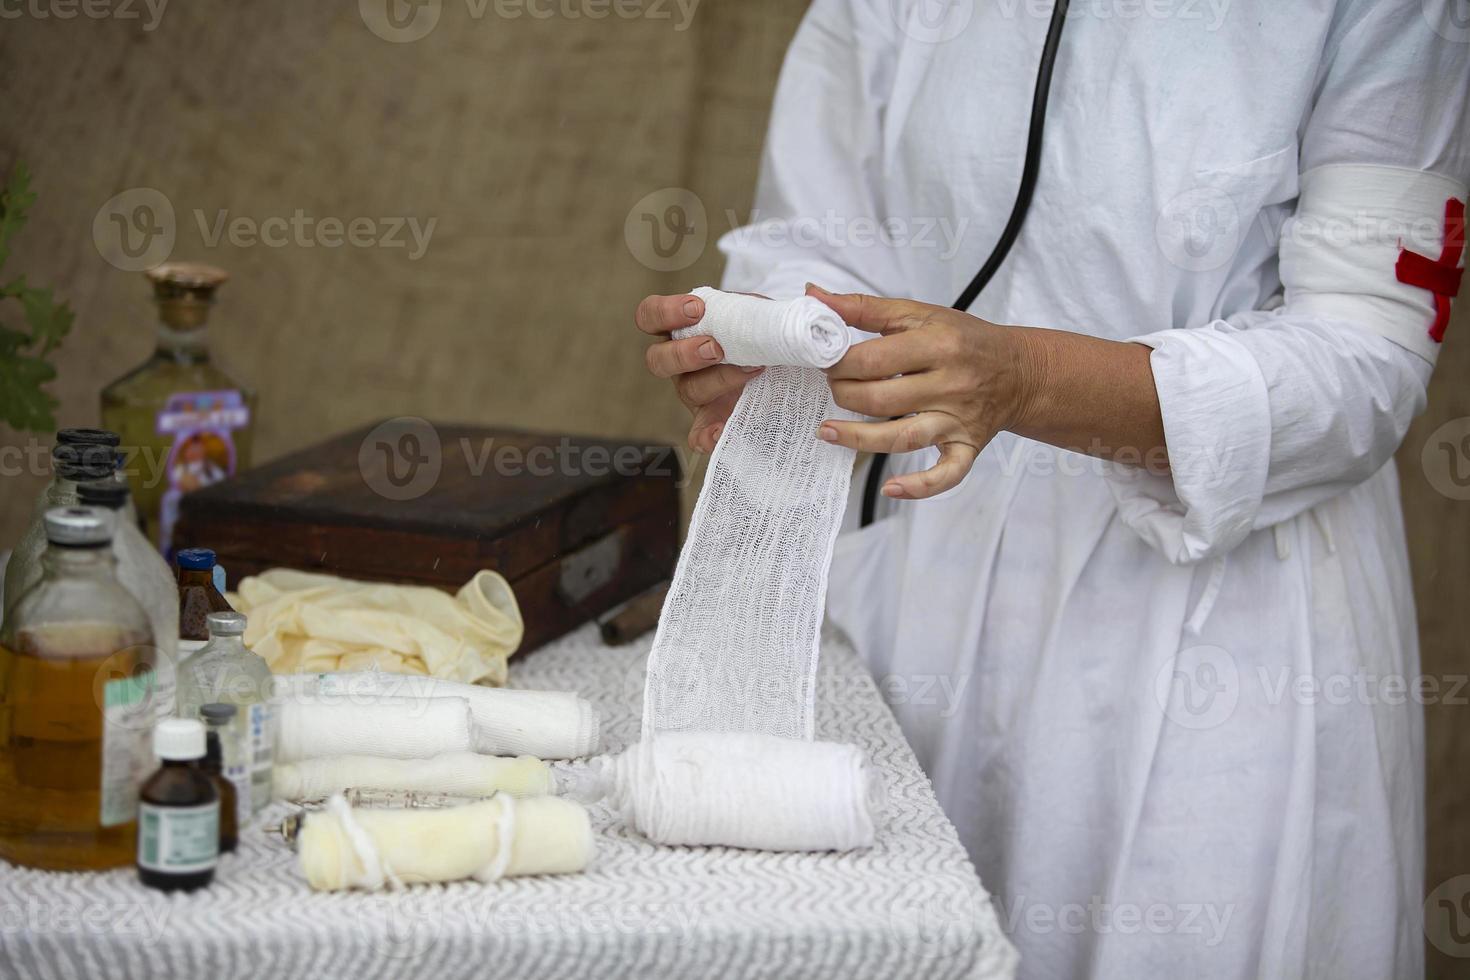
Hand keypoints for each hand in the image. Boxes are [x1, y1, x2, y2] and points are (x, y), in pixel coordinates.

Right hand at [635, 292, 762, 452]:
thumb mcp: (763, 312)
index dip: (666, 312)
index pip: (650, 316)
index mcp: (681, 328)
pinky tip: (722, 430)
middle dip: (685, 353)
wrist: (778, 363)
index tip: (699, 308)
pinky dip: (707, 434)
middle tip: (717, 347)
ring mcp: (694, 392)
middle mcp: (680, 362)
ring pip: (688, 390)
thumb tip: (811, 294)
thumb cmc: (762, 331)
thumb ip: (773, 305)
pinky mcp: (711, 419)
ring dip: (716, 380)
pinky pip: (698, 434)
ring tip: (751, 370)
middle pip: (658, 360)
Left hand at [808, 285, 1032, 499]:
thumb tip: (814, 295)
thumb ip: (864, 308)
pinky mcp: (967, 447)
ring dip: (858, 439)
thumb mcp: (919, 315)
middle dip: (844, 394)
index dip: (838, 363)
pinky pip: (946, 474)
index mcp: (938, 345)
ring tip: (827, 431)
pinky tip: (891, 488)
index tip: (825, 360)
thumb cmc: (963, 340)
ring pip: (902, 437)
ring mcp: (958, 420)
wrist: (1019, 371)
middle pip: (880, 400)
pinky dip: (920, 486)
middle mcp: (950, 385)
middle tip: (833, 387)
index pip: (872, 360)